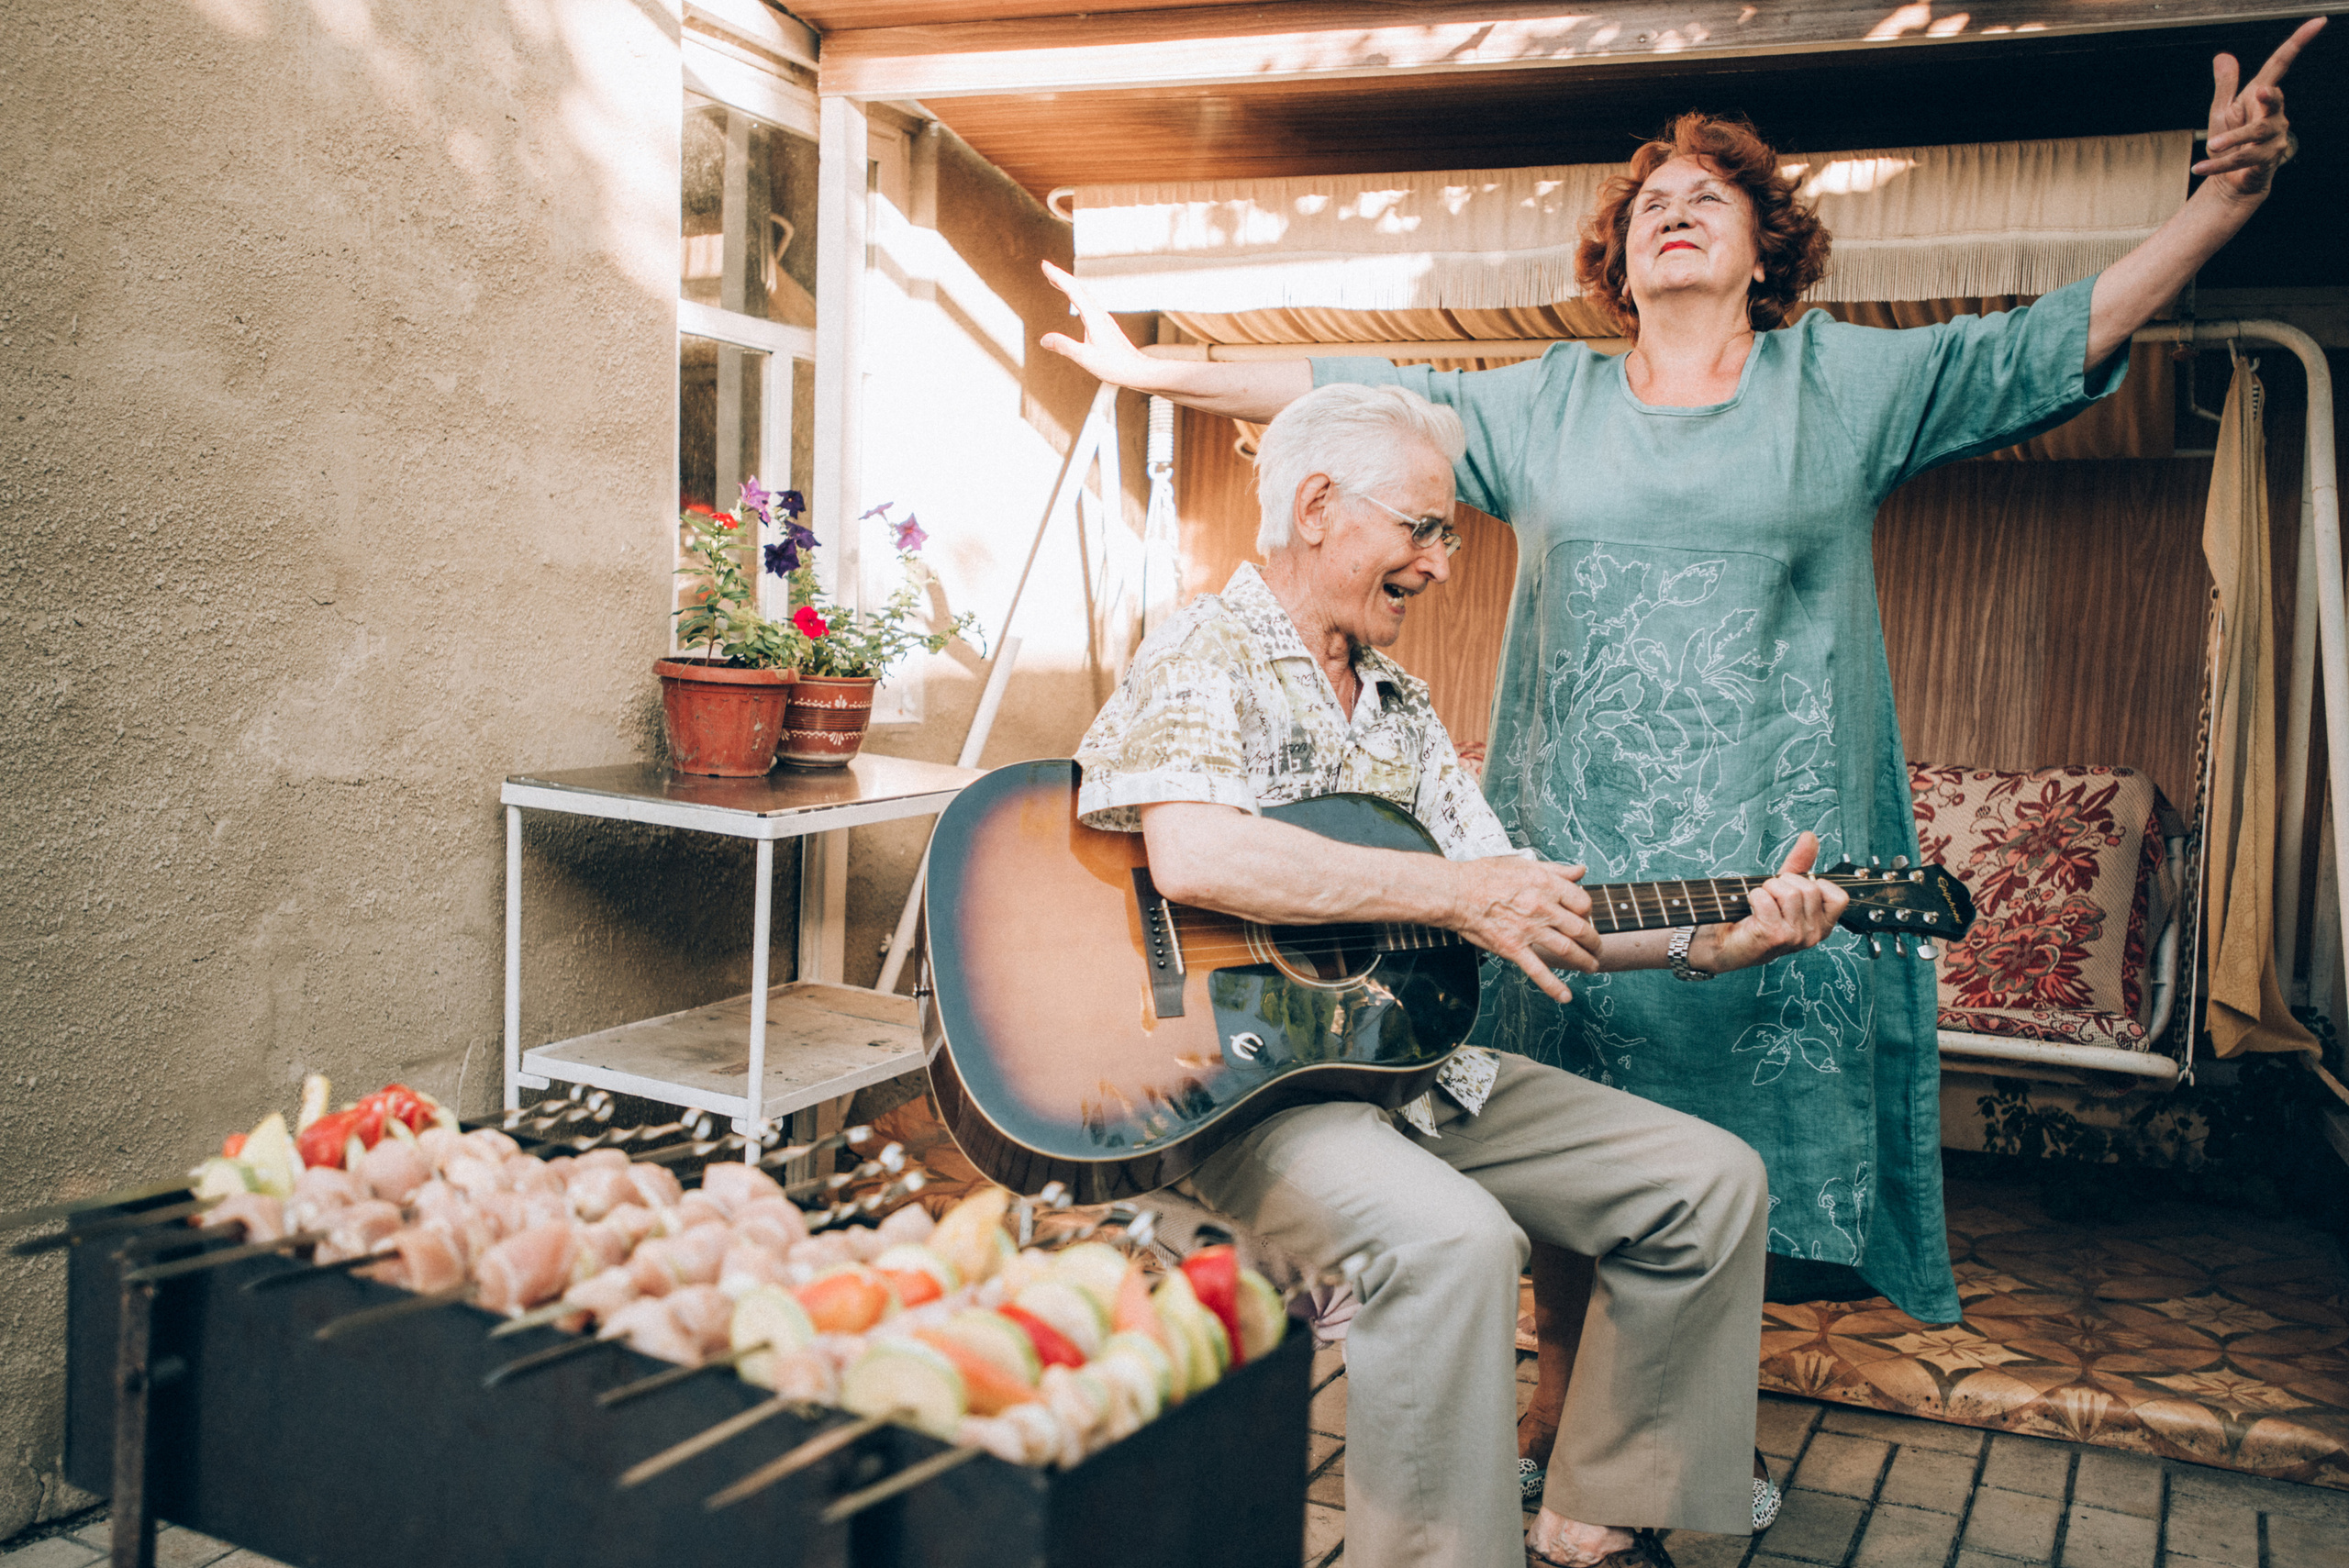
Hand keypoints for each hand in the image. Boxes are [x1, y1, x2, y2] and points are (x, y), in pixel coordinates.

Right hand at [1038, 260, 1160, 388]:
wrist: (1138, 370)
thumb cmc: (1115, 366)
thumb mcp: (1085, 358)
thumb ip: (1064, 346)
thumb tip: (1044, 339)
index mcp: (1093, 317)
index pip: (1072, 290)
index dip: (1057, 276)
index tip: (1044, 265)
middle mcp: (1099, 314)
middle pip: (1078, 287)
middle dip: (1061, 275)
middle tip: (1046, 266)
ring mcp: (1103, 318)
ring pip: (1084, 294)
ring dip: (1069, 284)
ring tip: (1056, 279)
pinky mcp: (1105, 325)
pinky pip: (1088, 303)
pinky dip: (1077, 295)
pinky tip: (1076, 300)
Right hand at [1450, 857, 1601, 1003]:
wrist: (1455, 893)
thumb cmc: (1485, 875)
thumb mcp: (1524, 863)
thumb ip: (1556, 869)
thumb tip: (1580, 870)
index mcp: (1546, 885)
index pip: (1582, 901)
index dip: (1588, 911)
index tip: (1586, 917)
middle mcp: (1542, 908)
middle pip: (1581, 929)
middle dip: (1594, 941)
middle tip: (1598, 948)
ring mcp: (1528, 930)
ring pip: (1567, 950)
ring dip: (1584, 962)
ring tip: (1591, 967)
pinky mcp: (1513, 948)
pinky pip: (1537, 970)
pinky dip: (1553, 985)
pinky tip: (1565, 996)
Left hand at [1691, 832, 1848, 974]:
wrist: (1725, 941)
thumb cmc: (1757, 914)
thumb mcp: (1784, 886)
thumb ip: (1800, 863)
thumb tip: (1810, 836)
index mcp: (1824, 925)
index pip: (1838, 896)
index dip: (1814, 884)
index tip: (1794, 891)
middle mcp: (1815, 934)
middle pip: (1809, 888)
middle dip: (1783, 883)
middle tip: (1771, 897)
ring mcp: (1796, 937)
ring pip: (1790, 892)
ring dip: (1767, 889)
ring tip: (1760, 902)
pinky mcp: (1775, 936)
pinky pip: (1766, 899)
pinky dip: (1753, 896)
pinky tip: (1751, 908)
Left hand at [2194, 18, 2322, 200]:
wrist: (2231, 179)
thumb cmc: (2229, 141)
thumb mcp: (2223, 110)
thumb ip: (2225, 86)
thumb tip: (2222, 56)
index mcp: (2261, 96)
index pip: (2281, 65)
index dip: (2299, 42)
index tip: (2318, 21)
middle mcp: (2274, 114)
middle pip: (2274, 99)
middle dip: (2269, 96)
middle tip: (2260, 91)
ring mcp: (2274, 137)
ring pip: (2255, 133)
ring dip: (2231, 140)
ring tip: (2211, 145)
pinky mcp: (2267, 160)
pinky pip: (2242, 159)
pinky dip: (2217, 164)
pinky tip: (2199, 167)